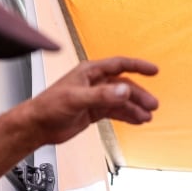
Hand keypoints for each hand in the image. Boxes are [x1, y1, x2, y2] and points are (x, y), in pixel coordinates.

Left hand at [20, 57, 158, 145]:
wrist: (37, 126)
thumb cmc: (49, 106)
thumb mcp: (77, 99)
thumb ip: (102, 95)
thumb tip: (124, 90)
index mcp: (90, 72)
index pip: (119, 65)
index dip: (138, 67)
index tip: (154, 70)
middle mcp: (94, 82)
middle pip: (123, 86)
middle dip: (139, 95)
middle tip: (152, 105)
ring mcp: (95, 97)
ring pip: (121, 100)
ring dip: (135, 108)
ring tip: (147, 117)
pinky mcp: (93, 111)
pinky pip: (115, 111)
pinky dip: (127, 116)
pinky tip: (137, 120)